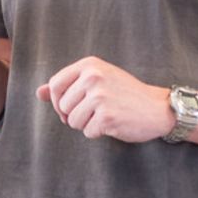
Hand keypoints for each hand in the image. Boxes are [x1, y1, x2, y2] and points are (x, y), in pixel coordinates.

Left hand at [37, 56, 173, 142]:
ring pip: (73, 121)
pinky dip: (98, 132)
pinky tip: (114, 123)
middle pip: (63, 106)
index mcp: (89, 65)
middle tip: (96, 112)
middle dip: (75, 115)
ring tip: (105, 116)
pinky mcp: (106, 116)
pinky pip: (88, 132)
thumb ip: (67, 85)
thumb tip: (39, 93)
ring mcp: (100, 97)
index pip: (55, 85)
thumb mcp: (97, 81)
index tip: (72, 107)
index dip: (59, 101)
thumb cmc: (126, 94)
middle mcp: (93, 77)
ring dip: (87, 125)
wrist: (158, 108)